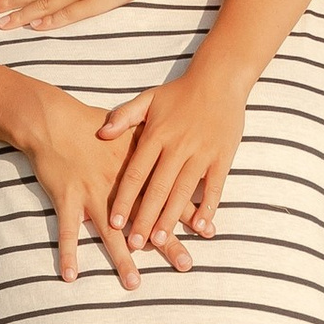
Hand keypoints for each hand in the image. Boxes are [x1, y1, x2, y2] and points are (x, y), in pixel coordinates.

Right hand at [9, 79, 190, 288]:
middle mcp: (117, 185)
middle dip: (167, 244)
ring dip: (121, 260)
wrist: (53, 120)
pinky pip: (67, 231)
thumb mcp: (126, 127)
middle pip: (146, 219)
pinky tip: (70, 276)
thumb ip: (150, 141)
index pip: (169, 193)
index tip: (209, 232)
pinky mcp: (66, 197)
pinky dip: (68, 253)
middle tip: (186, 265)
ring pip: (109, 233)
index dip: (189, 214)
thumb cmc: (90, 124)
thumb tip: (176, 149)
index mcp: (135, 168)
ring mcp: (91, 193)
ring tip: (134, 283)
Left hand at [99, 63, 253, 244]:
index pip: (136, 173)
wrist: (219, 79)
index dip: (124, 199)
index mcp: (156, 135)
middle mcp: (178, 147)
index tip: (114, 222)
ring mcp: (201, 153)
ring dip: (172, 219)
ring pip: (183, 191)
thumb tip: (101, 133)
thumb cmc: (180, 93)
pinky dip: (208, 207)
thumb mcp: (148, 99)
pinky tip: (200, 227)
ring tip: (160, 241)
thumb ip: (124, 116)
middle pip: (158, 189)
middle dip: (145, 218)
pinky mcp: (222, 157)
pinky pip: (214, 187)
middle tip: (134, 244)